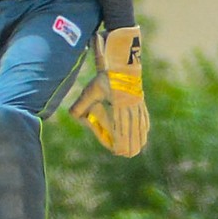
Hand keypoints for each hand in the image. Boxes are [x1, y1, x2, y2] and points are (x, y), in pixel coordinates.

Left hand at [69, 25, 149, 156]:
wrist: (122, 63)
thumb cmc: (105, 77)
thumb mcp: (91, 89)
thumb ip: (81, 103)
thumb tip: (72, 116)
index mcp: (120, 105)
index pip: (121, 127)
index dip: (121, 141)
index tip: (118, 151)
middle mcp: (131, 106)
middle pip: (133, 129)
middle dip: (131, 144)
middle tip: (129, 155)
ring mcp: (138, 104)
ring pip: (140, 124)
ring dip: (140, 138)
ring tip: (139, 149)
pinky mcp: (141, 101)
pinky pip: (144, 117)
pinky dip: (144, 127)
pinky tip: (145, 134)